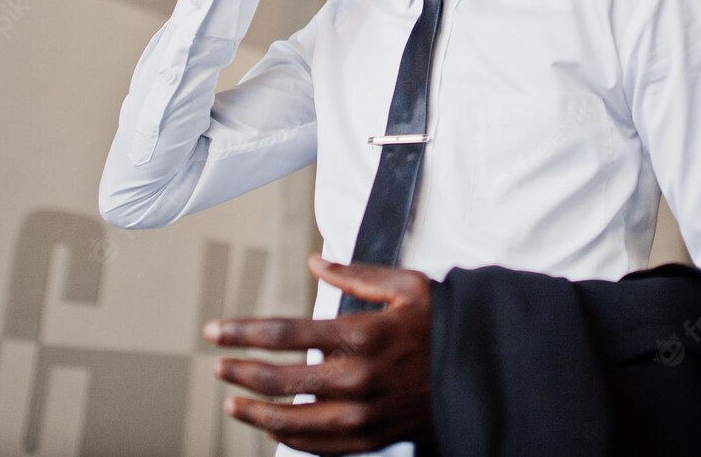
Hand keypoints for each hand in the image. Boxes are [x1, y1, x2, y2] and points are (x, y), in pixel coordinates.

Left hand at [203, 255, 432, 454]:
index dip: (241, 331)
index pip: (283, 334)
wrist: (484, 370)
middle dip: (239, 371)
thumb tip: (316, 263)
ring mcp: (363, 415)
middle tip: (218, 364)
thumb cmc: (445, 323)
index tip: (216, 330)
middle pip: (278, 380)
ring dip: (255, 413)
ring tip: (233, 405)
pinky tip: (274, 430)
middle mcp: (357, 379)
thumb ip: (355, 275)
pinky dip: (290, 440)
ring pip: (292, 422)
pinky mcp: (373, 439)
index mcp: (361, 335)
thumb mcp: (406, 285)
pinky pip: (319, 447)